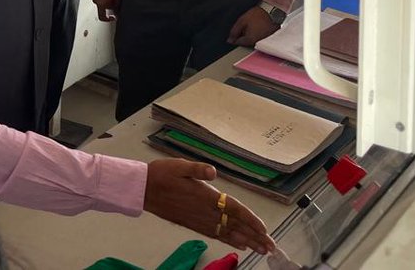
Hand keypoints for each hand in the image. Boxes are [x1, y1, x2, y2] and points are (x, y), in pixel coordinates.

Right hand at [91, 0, 121, 21]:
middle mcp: (95, 0)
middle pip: (102, 8)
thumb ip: (116, 7)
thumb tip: (116, 12)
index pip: (102, 17)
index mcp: (100, 4)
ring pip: (100, 2)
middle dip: (109, 7)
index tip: (113, 17)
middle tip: (115, 2)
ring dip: (106, 1)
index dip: (108, 19)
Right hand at [143, 159, 274, 254]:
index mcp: (205, 196)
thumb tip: (213, 172)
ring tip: (261, 250)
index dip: (250, 220)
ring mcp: (199, 220)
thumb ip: (198, 169)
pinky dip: (229, 241)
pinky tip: (238, 244)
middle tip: (271, 248)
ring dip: (246, 241)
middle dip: (254, 236)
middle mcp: (205, 211)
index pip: (233, 209)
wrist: (143, 189)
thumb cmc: (162, 174)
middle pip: (234, 225)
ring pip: (227, 233)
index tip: (264, 230)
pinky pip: (215, 235)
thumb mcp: (180, 165)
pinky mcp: (193, 225)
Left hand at [227, 6, 278, 46]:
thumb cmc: (257, 15)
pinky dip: (257, 34)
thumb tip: (230, 41)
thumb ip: (234, 31)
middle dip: (243, 35)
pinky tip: (259, 27)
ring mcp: (264, 43)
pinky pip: (259, 39)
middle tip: (247, 25)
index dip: (236, 35)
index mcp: (250, 41)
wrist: (273, 11)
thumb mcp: (242, 21)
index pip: (238, 42)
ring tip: (254, 25)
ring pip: (252, 41)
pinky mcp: (269, 40)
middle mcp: (257, 45)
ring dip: (250, 35)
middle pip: (245, 43)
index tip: (240, 28)